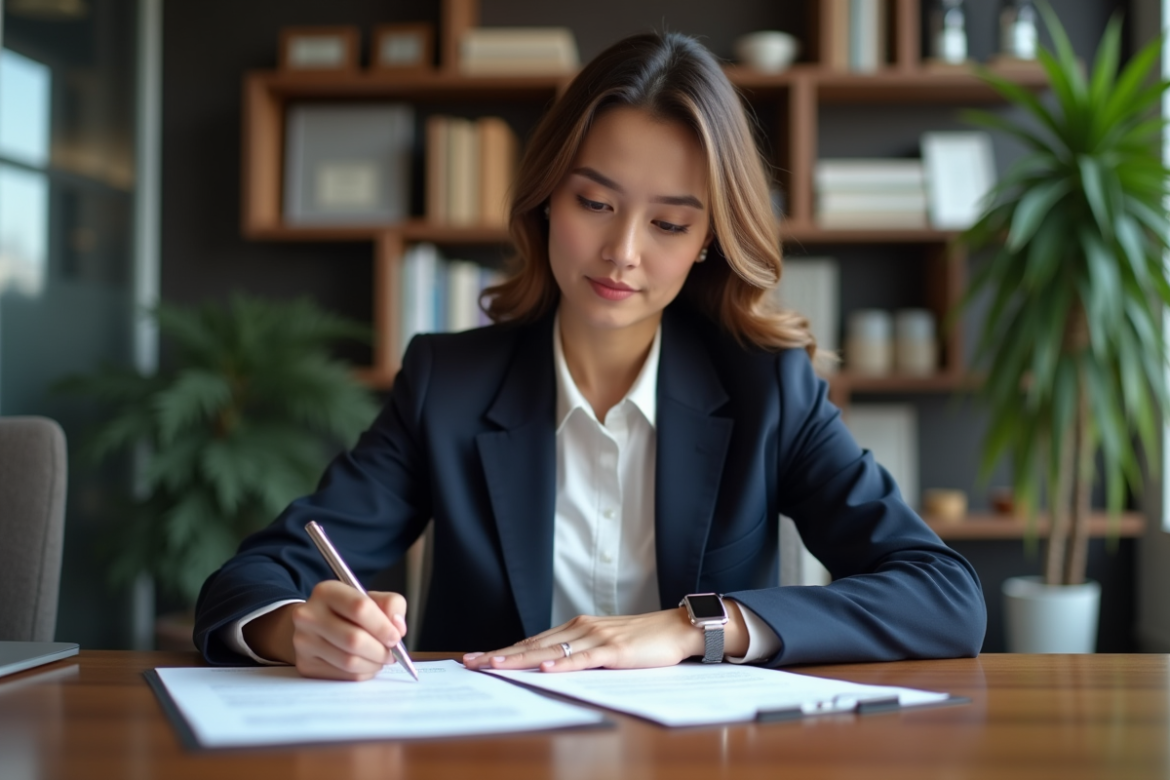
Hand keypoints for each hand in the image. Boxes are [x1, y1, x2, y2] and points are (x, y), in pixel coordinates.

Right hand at [244, 581, 407, 680]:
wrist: (314, 625)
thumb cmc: (348, 612)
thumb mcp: (370, 598)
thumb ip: (390, 605)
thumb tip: (397, 628)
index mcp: (327, 591)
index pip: (360, 608)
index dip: (383, 626)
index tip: (396, 637)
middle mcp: (309, 615)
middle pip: (354, 639)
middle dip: (381, 651)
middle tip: (392, 654)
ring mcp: (303, 641)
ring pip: (349, 661)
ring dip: (373, 664)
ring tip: (380, 659)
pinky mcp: (305, 664)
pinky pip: (343, 675)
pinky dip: (362, 673)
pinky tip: (365, 665)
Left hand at [463, 601, 746, 671]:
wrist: (677, 628)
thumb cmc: (642, 640)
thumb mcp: (604, 644)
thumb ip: (579, 652)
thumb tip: (549, 666)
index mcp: (576, 628)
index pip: (532, 641)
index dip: (504, 650)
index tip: (477, 658)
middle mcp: (581, 628)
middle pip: (533, 644)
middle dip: (500, 655)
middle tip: (470, 663)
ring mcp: (597, 638)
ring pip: (550, 651)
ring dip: (519, 659)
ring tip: (494, 665)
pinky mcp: (614, 651)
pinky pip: (583, 659)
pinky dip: (562, 664)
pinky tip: (543, 667)